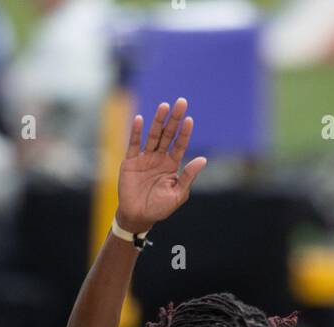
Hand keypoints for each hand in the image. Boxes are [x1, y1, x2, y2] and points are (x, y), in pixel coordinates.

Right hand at [116, 98, 206, 231]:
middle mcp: (159, 158)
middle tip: (181, 102)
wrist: (138, 217)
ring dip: (158, 121)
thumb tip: (203, 159)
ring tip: (164, 107)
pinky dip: (137, 132)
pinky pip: (134, 144)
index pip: (179, 144)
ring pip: (152, 135)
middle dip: (174, 119)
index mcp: (171, 165)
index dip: (184, 132)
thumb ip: (188, 176)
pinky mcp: (130, 161)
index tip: (189, 119)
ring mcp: (145, 158)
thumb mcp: (178, 194)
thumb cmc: (159, 208)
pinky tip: (141, 120)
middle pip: (167, 134)